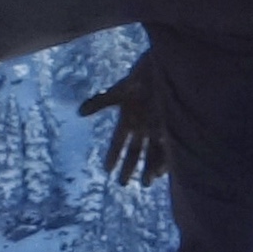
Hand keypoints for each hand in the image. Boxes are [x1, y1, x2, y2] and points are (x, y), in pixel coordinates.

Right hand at [82, 67, 168, 187]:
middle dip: (130, 169)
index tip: (107, 170)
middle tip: (123, 184)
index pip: (117, 143)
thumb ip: (100, 102)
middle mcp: (142, 127)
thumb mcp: (119, 91)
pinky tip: (164, 169)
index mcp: (127, 120)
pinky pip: (169, 147)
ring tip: (147, 181)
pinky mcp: (173, 126)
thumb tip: (79, 112)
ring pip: (152, 153)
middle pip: (135, 153)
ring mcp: (157, 128)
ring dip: (149, 168)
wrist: (164, 67)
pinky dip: (166, 158)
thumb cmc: (140, 77)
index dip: (112, 156)